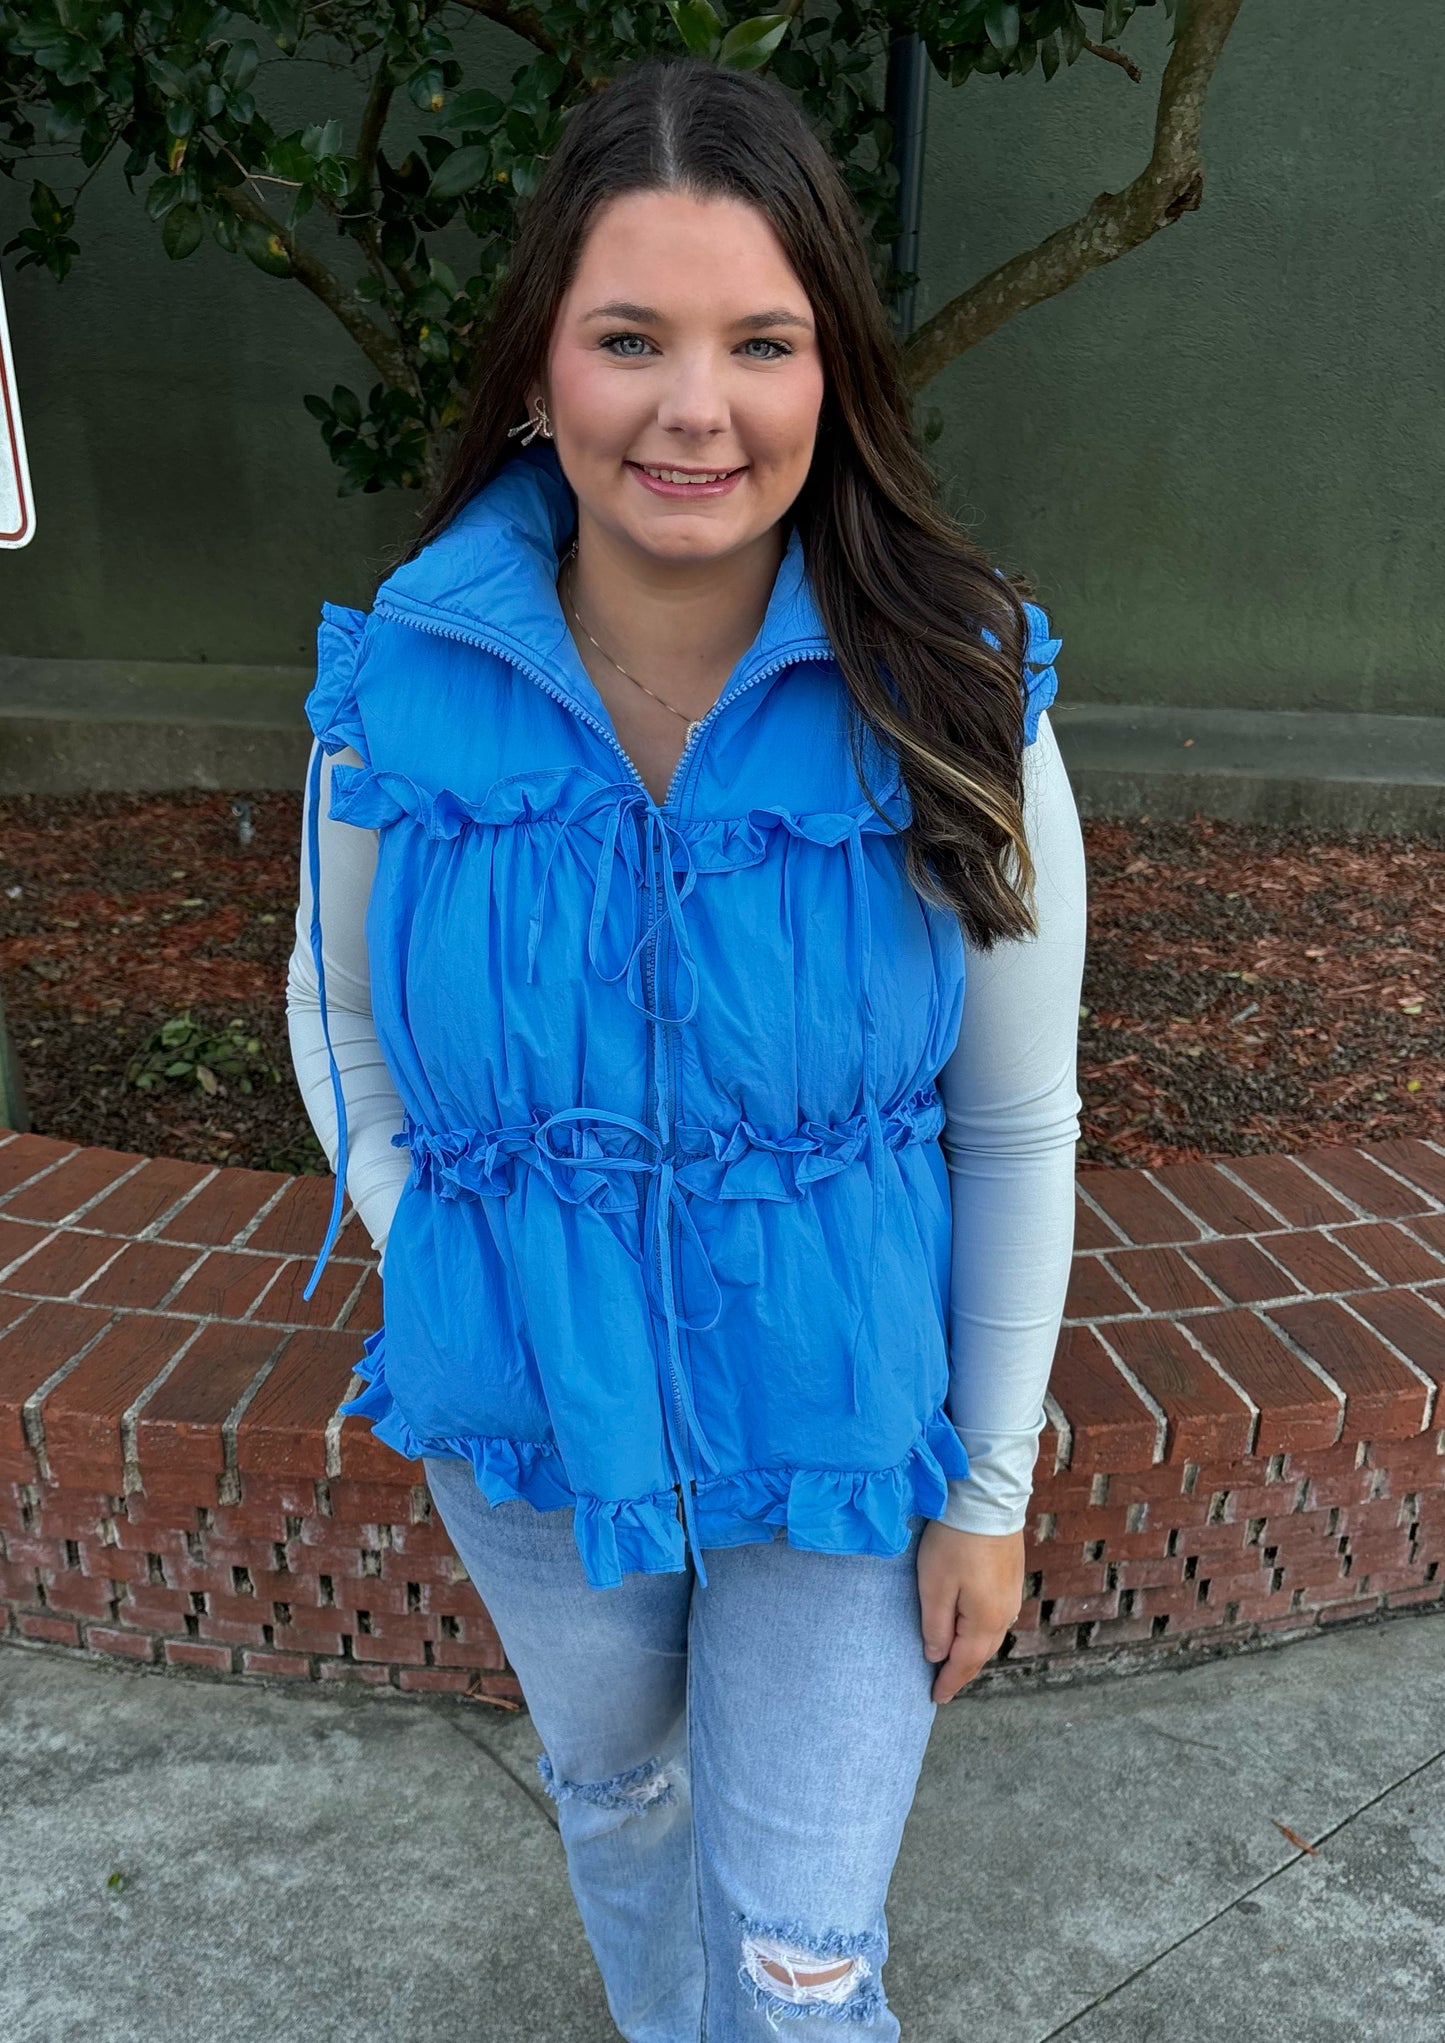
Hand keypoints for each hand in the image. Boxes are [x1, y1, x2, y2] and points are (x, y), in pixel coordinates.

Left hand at [916, 1520, 1024, 1702]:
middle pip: (981, 1653)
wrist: (987, 1499)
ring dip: (972, 1652)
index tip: (935, 1698)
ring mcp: (1011, 1595)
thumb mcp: (934, 1586)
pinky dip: (981, 1632)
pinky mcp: (1011, 1577)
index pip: (964, 1663)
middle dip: (962, 1671)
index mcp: (986, 1621)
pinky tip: (972, 1630)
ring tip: (955, 1662)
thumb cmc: (955, 1543)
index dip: (948, 1682)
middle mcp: (1005, 1613)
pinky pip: (996, 1617)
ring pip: (990, 1636)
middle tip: (943, 1686)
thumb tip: (937, 1656)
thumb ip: (935, 1626)